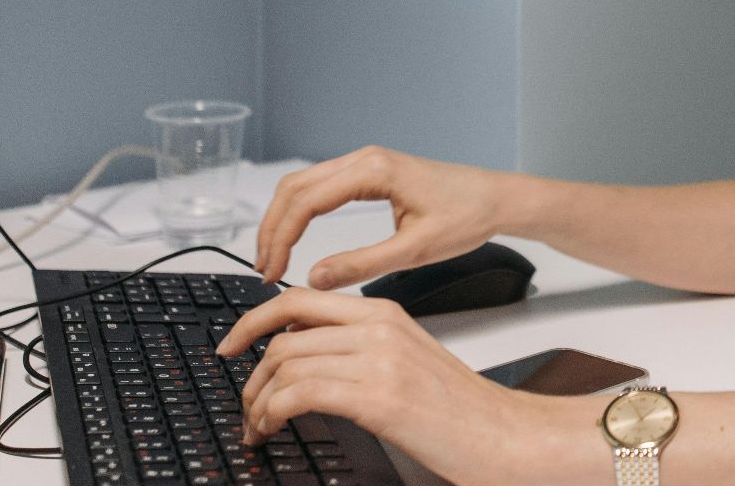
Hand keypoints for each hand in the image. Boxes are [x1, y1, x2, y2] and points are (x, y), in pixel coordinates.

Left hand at [216, 288, 543, 483]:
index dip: (251, 321)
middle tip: (245, 404)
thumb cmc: (459, 408)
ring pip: (285, 363)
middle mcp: (379, 328)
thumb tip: (304, 355)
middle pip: (283, 332)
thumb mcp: (407, 361)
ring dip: (257, 401)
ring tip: (260, 428)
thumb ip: (361, 347)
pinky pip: (299, 393)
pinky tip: (273, 429)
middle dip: (249, 372)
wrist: (504, 434)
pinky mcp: (378, 398)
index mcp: (386, 313)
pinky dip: (271, 413)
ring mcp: (379, 361)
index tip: (230, 347)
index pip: (299, 299)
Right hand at [253, 146, 511, 287]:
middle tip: (264, 269)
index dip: (280, 238)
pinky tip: (294, 238)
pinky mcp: (370, 172)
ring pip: (303, 185)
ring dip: (282, 219)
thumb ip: (362, 265)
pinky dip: (300, 212)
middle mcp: (364, 159)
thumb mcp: (415, 250)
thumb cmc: (467, 218)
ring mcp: (366, 163)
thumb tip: (314, 278)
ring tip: (273, 259)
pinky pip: (321, 187)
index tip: (271, 272)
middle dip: (272, 228)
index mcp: (373, 170)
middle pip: (295, 188)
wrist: (496, 199)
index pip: (306, 202)